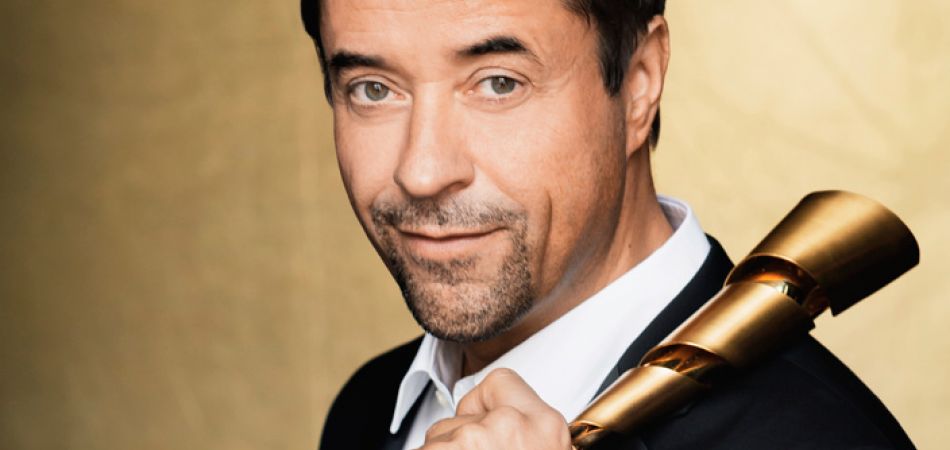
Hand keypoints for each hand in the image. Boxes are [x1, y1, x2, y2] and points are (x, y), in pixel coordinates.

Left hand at [419, 368, 573, 449]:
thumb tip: (517, 437)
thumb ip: (531, 437)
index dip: (486, 406)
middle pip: (463, 414)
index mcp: (546, 427)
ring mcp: (473, 439)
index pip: (501, 381)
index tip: (486, 426)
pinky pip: (422, 447)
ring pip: (438, 436)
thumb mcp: (549, 449)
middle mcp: (510, 426)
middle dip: (461, 439)